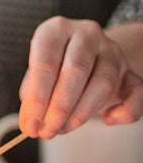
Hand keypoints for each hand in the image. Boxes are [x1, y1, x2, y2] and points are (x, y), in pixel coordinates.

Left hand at [18, 16, 142, 138]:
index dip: (37, 98)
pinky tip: (106, 119)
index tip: (30, 125)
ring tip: (63, 129)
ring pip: (103, 82)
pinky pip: (137, 93)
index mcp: (56, 30)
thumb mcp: (34, 76)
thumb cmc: (53, 69)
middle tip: (47, 132)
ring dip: (81, 113)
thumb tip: (31, 124)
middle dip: (59, 108)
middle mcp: (86, 34)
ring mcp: (112, 51)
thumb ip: (32, 97)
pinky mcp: (131, 72)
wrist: (86, 59)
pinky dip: (123, 112)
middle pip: (76, 70)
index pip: (46, 63)